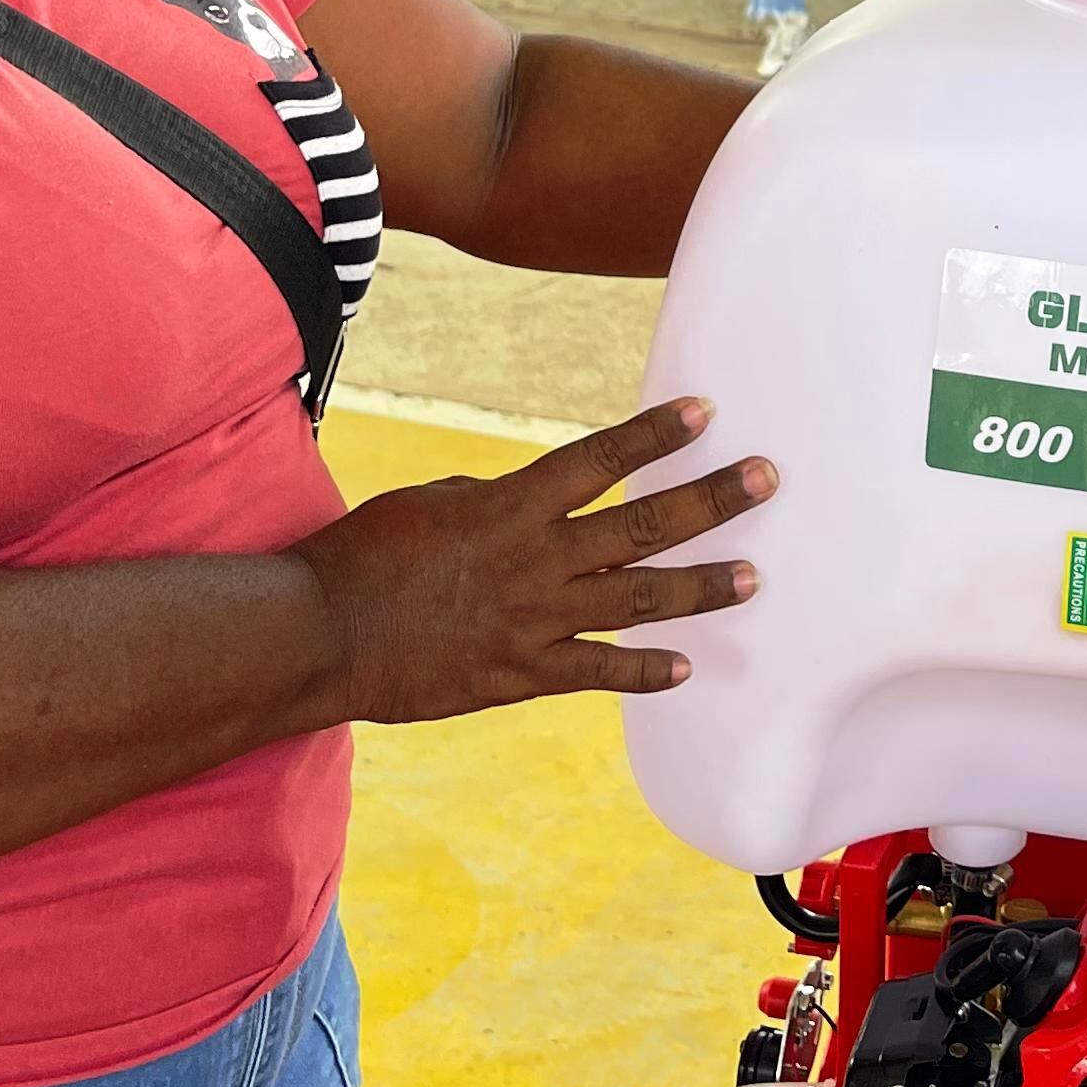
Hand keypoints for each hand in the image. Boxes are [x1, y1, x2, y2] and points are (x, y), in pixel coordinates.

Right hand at [286, 399, 772, 720]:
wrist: (322, 635)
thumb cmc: (365, 556)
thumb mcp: (433, 503)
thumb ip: (495, 503)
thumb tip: (536, 504)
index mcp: (510, 507)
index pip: (599, 460)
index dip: (655, 435)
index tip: (705, 412)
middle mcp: (535, 561)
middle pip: (642, 526)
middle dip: (710, 501)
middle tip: (765, 480)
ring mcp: (533, 621)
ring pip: (636, 601)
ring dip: (699, 588)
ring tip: (750, 577)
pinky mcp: (521, 674)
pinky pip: (597, 673)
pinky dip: (645, 671)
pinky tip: (687, 667)